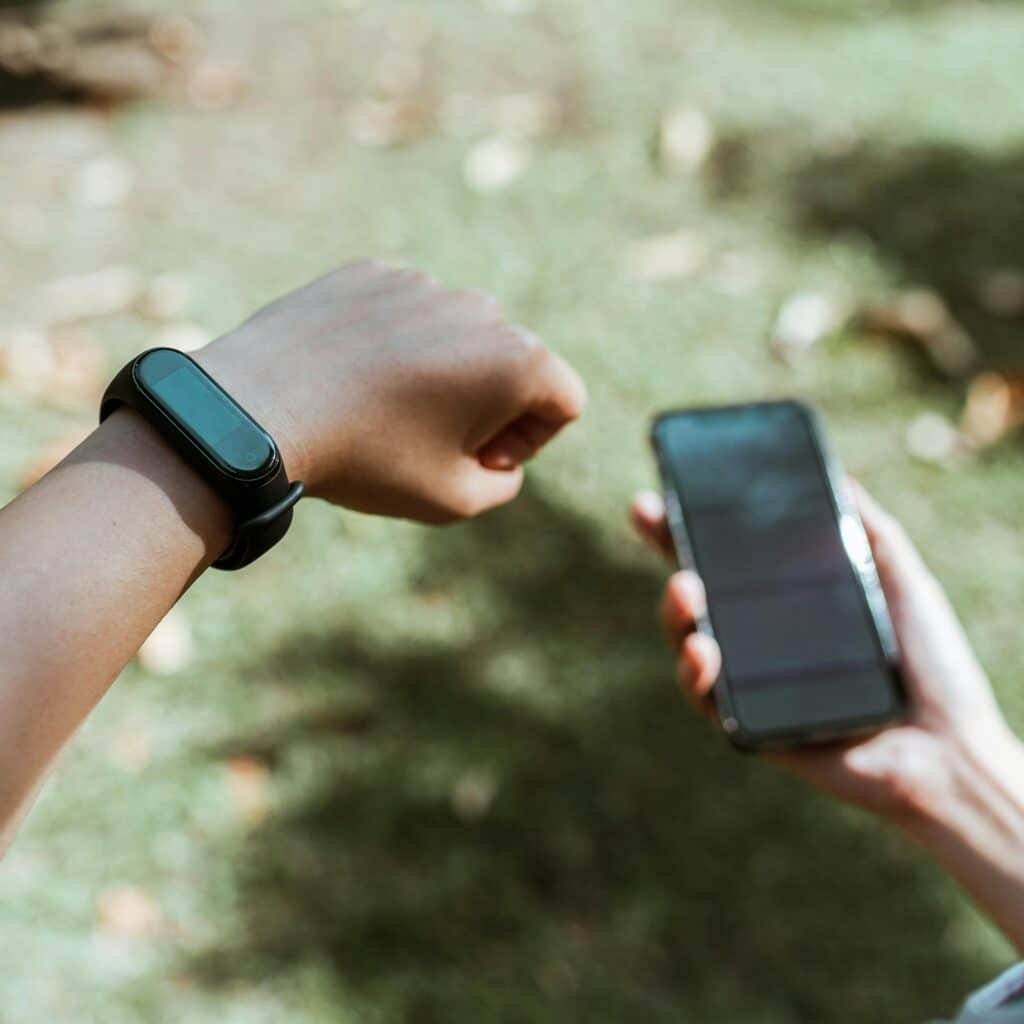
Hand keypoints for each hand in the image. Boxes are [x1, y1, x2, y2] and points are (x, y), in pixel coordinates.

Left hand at [197, 262, 585, 521]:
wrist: (260, 410)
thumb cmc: (367, 460)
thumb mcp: (453, 501)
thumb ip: (505, 484)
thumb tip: (502, 460)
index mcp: (518, 360)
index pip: (565, 400)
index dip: (532, 440)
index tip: (479, 458)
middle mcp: (481, 308)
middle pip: (514, 363)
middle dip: (489, 405)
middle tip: (433, 441)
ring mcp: (424, 283)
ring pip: (458, 335)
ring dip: (444, 372)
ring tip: (387, 408)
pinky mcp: (373, 272)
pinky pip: (408, 311)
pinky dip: (397, 344)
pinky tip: (354, 377)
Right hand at [631, 483, 1017, 828]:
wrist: (954, 747)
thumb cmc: (934, 668)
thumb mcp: (903, 582)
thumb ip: (871, 531)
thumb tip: (839, 479)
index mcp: (785, 605)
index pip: (724, 560)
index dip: (683, 529)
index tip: (653, 498)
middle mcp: (759, 640)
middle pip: (694, 594)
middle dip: (665, 553)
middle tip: (649, 519)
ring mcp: (751, 683)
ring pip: (687, 642)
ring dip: (673, 613)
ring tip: (685, 590)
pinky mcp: (750, 727)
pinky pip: (705, 699)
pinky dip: (695, 674)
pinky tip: (705, 652)